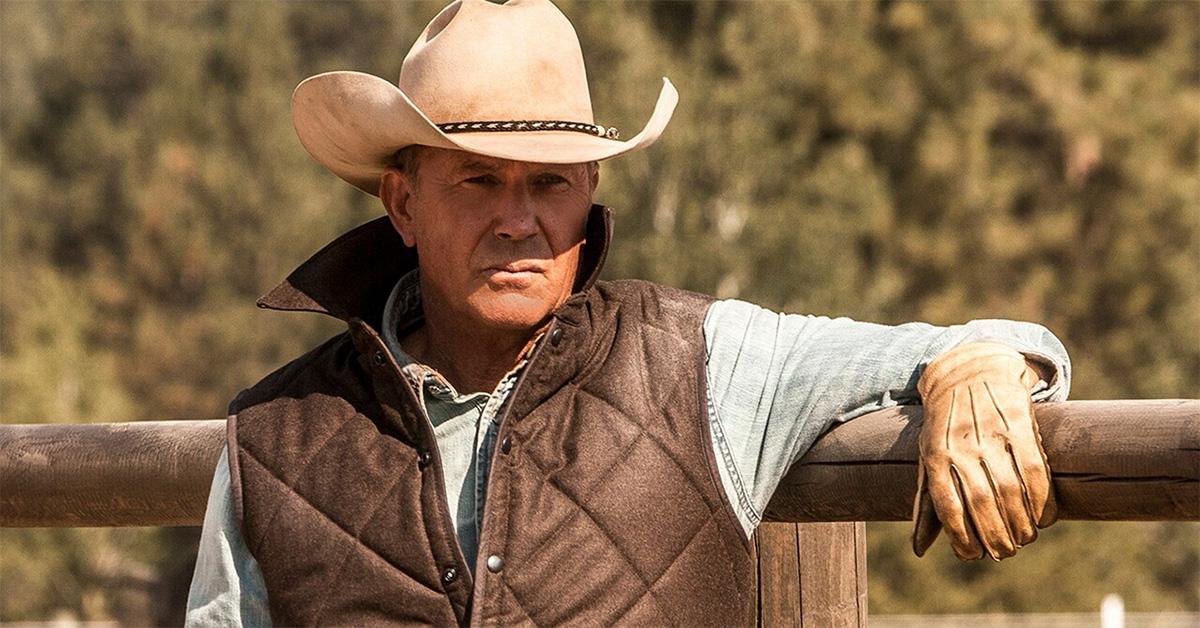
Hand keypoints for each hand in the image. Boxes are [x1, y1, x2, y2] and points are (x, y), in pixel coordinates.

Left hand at [911, 342, 1056, 560]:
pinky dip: (1042, 500)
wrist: (970, 371)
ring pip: (1011, 491)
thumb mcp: (927, 457)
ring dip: (1021, 524)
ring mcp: (991, 435)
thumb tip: (919, 548)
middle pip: (982, 504)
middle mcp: (962, 447)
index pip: (948, 508)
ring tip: (1025, 538)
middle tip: (1006, 552)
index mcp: (936, 457)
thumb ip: (926, 502)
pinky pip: (1034, 470)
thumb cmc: (946, 425)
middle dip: (997, 537)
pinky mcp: (1019, 425)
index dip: (963, 537)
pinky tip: (1044, 517)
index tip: (973, 556)